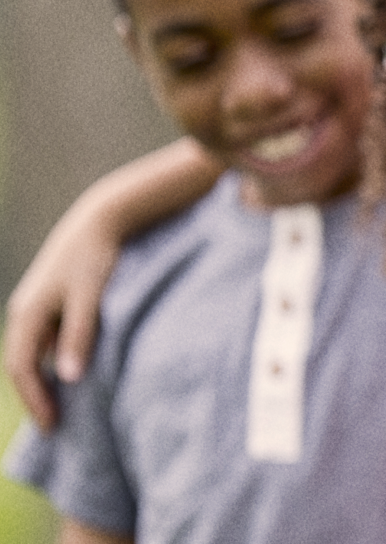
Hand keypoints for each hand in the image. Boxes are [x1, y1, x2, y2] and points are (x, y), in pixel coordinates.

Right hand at [4, 205, 116, 431]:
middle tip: (58, 426)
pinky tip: (78, 373)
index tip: (54, 427)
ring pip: (36, 353)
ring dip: (47, 380)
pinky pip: (48, 341)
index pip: (23, 369)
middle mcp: (26, 312)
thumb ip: (81, 334)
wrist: (101, 220)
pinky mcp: (53, 302)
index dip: (37, 400)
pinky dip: (57, 361)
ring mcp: (37, 307)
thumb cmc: (96, 257)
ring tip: (68, 407)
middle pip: (24, 365)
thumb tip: (69, 377)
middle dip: (38, 396)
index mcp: (28, 314)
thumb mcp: (90, 297)